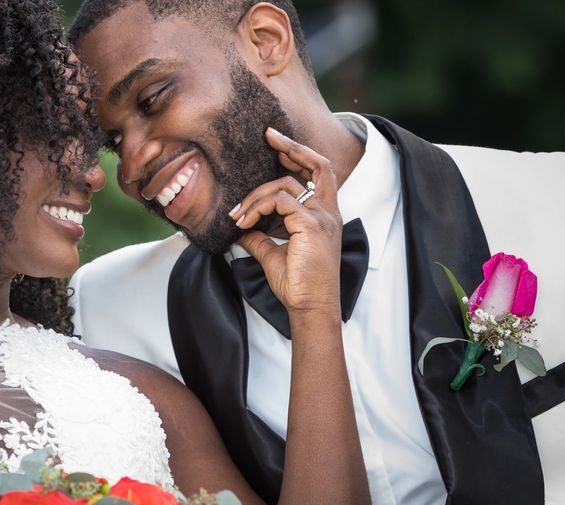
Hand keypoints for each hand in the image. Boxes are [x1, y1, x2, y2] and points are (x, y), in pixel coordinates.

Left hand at [230, 127, 342, 317]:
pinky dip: (257, 207)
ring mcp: (322, 217)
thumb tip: (240, 228)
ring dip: (254, 196)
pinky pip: (279, 201)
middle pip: (317, 165)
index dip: (300, 156)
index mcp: (324, 217)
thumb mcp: (273, 256)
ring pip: (285, 186)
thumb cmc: (297, 286)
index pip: (318, 174)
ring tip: (236, 214)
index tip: (276, 145)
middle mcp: (328, 213)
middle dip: (292, 147)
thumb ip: (259, 237)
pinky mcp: (311, 225)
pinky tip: (243, 222)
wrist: (310, 308)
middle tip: (268, 136)